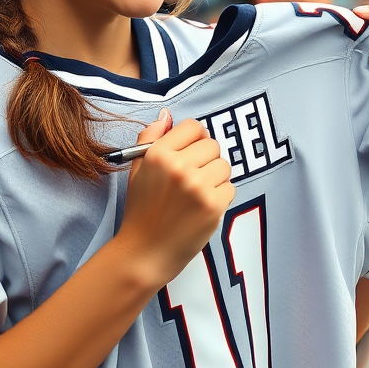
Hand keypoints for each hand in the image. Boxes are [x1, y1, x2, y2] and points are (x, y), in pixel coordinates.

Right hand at [117, 109, 234, 288]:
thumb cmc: (141, 210)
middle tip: (193, 178)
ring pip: (224, 166)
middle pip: (213, 145)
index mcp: (158, 154)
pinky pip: (230, 187)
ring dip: (215, 178)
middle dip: (206, 159)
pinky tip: (202, 208)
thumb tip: (167, 115)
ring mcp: (198, 186)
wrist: (145, 252)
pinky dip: (221, 197)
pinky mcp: (213, 205)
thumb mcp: (138, 169)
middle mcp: (178, 166)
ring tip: (197, 194)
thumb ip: (151, 138)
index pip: (194, 127)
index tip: (192, 153)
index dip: (195, 139)